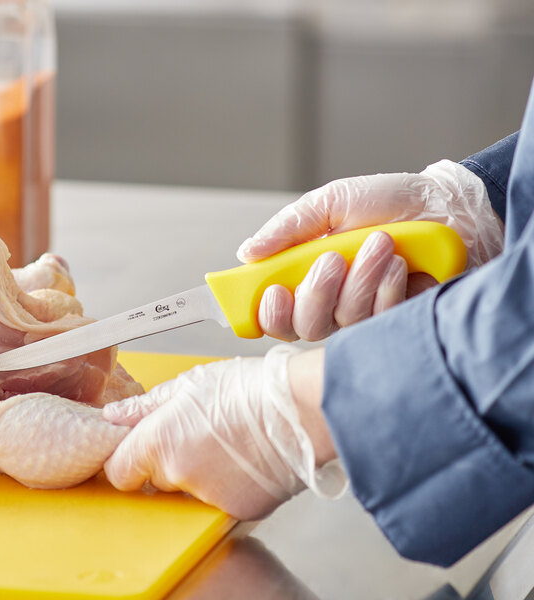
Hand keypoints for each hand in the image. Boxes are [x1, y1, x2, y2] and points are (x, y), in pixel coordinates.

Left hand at [103, 346, 345, 519]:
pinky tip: (246, 459)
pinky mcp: (238, 511)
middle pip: (156, 480)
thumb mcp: (192, 384)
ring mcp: (208, 498)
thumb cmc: (251, 388)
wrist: (300, 409)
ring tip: (229, 443)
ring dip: (201, 473)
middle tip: (199, 434)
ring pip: (190, 490)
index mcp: (159, 441)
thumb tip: (116, 415)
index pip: (119, 470)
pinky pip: (220, 500)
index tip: (142, 447)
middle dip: (170, 460)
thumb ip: (147, 406)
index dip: (130, 458)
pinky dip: (228, 485)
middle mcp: (178, 476)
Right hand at [237, 160, 503, 340]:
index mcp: (306, 273)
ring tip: (381, 244)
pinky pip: (378, 322)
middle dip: (316, 293)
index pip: (274, 312)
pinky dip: (386, 290)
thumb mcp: (331, 203)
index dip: (269, 312)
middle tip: (332, 259)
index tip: (275, 293)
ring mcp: (362, 314)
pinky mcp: (393, 322)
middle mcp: (330, 300)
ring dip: (359, 281)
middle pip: (303, 326)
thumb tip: (247, 253)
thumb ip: (288, 229)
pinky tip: (398, 266)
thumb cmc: (388, 202)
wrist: (445, 207)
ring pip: (342, 322)